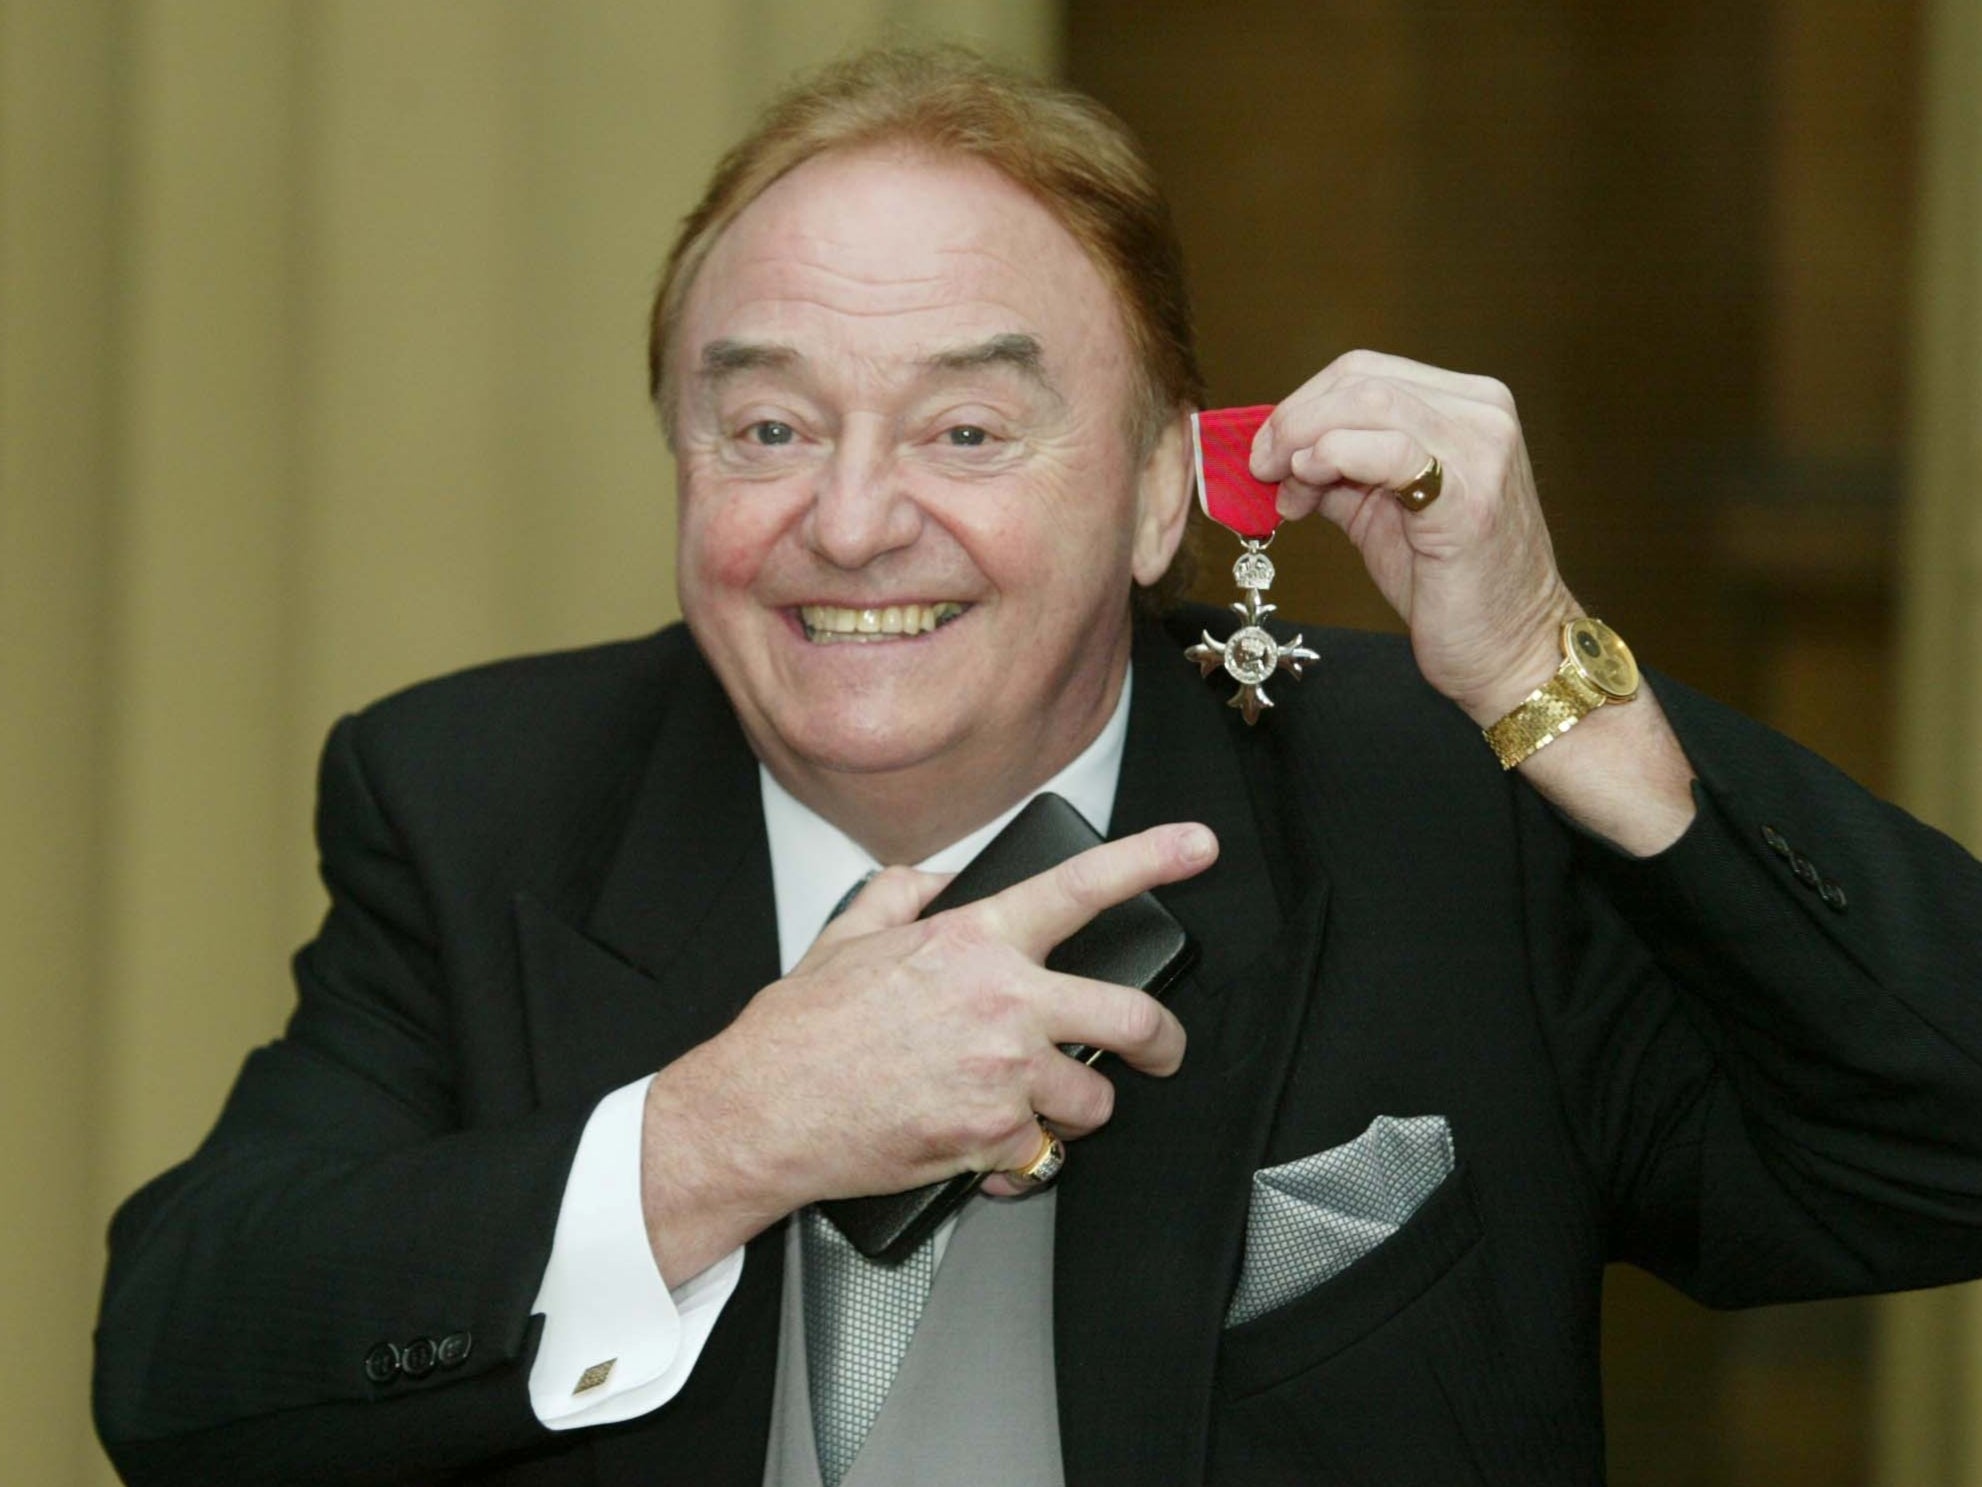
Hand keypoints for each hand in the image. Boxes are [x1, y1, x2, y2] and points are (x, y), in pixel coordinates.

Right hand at [641, 821, 1215, 1280]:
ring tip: (1039, 1111)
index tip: (1197, 846)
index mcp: (974, 942)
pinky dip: (1020, 1161)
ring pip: (1092, 1102)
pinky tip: (987, 1150)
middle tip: (1161, 1049)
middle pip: (1132, 1018)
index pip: (1082, 887)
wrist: (764, 1110)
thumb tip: (932, 877)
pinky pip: (1040, 1157)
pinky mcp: (991, 1139)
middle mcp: (1002, 1003)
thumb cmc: (801, 1030)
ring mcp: (1002, 1076)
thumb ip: (901, 895)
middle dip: (1163, 1040)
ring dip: (1076, 1112)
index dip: (1151, 859)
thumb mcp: (848, 936)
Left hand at [1250, 349, 1575, 722]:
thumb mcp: (1382, 509)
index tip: (1266, 451)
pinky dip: (1333, 458)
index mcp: (1466, 406)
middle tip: (1261, 467)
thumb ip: (1339, 470)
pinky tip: (1309, 487)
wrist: (1508, 647)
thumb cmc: (1450, 584)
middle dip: (1293, 420)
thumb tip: (1277, 452)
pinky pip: (1390, 450)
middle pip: (1361, 378)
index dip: (1301, 404)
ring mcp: (1481, 449)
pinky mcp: (1468, 496)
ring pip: (1369, 402)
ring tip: (1286, 489)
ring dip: (1304, 440)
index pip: (1365, 371)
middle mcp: (1482, 414)